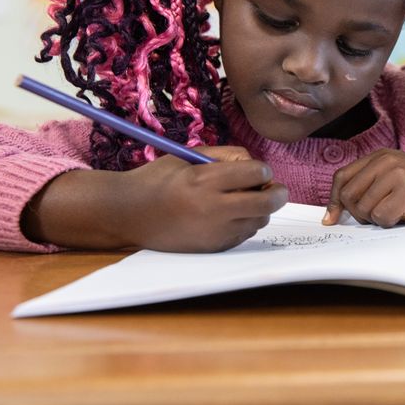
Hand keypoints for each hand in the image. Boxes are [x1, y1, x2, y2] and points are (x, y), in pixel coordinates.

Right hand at [23, 146, 288, 251]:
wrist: (127, 214)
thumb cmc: (158, 180)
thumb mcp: (188, 157)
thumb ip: (224, 157)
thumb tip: (255, 166)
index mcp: (204, 180)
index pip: (255, 173)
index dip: (263, 170)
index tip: (259, 170)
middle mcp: (213, 208)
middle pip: (266, 202)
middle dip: (277, 193)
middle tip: (276, 189)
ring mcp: (214, 232)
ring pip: (259, 220)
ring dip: (260, 209)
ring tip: (243, 201)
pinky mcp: (212, 247)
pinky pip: (244, 235)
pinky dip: (245, 224)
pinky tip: (230, 216)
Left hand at [322, 150, 404, 227]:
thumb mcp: (400, 174)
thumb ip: (374, 183)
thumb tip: (339, 209)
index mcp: (380, 156)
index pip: (342, 177)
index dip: (333, 201)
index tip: (332, 218)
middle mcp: (386, 161)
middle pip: (348, 196)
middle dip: (357, 214)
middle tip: (378, 217)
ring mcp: (397, 175)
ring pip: (363, 209)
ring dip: (376, 219)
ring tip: (397, 214)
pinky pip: (381, 217)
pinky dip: (389, 224)